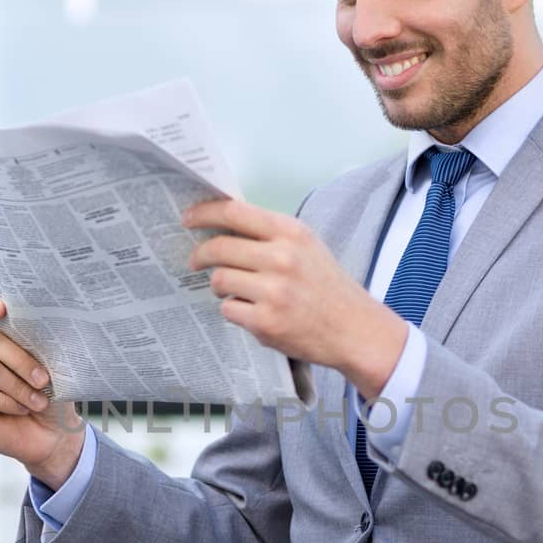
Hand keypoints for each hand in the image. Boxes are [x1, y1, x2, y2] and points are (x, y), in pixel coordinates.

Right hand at [0, 298, 85, 487]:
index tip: (2, 309)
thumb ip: (40, 348)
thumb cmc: (52, 398)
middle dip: (21, 360)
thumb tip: (44, 329)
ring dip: (19, 387)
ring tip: (38, 401)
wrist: (54, 436)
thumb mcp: (52, 370)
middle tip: (45, 380)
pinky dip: (6, 402)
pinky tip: (19, 410)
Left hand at [183, 198, 407, 401]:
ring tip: (231, 290)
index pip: (234, 212)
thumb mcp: (307, 247)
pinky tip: (251, 311)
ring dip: (218, 286)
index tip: (188, 218)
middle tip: (195, 261)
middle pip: (219, 247)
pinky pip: (228, 310)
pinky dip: (233, 311)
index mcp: (291, 233)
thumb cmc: (328, 287)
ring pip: (219, 280)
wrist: (355, 329)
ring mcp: (273, 292)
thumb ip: (270, 234)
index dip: (204, 213)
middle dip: (200, 255)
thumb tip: (223, 224)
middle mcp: (282, 258)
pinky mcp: (266, 322)